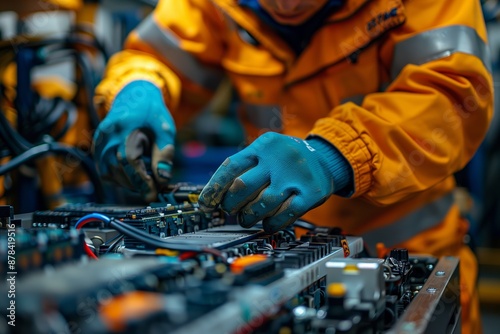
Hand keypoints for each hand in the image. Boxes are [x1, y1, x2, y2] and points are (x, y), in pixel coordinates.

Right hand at [92, 80, 175, 200]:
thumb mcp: (165, 130)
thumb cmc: (151, 113)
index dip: (141, 180)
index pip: (130, 160)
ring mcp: (99, 141)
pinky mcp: (97, 147)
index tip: (153, 193)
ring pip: (109, 173)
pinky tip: (132, 175)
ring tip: (145, 181)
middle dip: (137, 184)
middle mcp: (107, 134)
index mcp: (124, 126)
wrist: (133, 95)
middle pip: (119, 169)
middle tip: (154, 189)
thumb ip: (164, 154)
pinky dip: (118, 178)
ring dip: (128, 183)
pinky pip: (104, 171)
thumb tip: (163, 179)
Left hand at [198, 132, 348, 232]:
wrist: (326, 158)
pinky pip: (285, 215)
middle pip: (242, 187)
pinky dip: (271, 224)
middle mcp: (279, 159)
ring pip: (261, 204)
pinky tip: (267, 224)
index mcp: (263, 146)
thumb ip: (245, 167)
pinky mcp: (311, 193)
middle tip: (229, 210)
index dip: (214, 188)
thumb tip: (215, 195)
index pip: (231, 167)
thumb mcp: (267, 151)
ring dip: (249, 217)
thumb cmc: (287, 159)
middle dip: (230, 204)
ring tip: (246, 219)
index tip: (205, 204)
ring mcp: (296, 176)